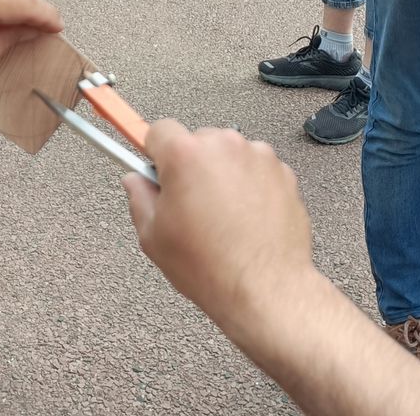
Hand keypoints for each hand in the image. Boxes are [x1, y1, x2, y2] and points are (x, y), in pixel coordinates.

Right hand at [122, 120, 314, 324]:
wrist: (265, 288)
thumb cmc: (211, 266)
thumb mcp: (155, 237)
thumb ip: (140, 199)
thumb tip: (135, 181)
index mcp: (186, 155)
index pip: (160, 130)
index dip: (155, 152)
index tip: (157, 169)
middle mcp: (224, 145)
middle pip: (197, 141)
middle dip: (191, 166)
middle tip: (190, 204)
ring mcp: (258, 156)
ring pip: (229, 155)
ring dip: (222, 174)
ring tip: (223, 217)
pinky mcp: (283, 172)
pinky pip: (256, 169)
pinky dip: (250, 186)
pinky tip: (246, 219)